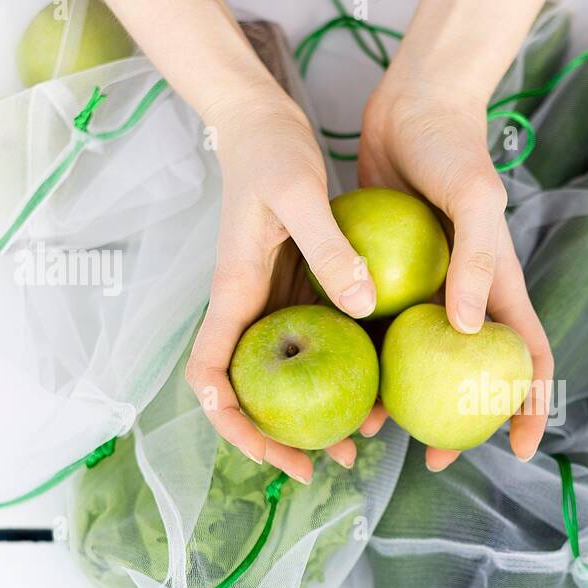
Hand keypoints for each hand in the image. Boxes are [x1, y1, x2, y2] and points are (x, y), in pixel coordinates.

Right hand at [185, 88, 386, 483]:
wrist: (263, 119)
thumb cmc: (271, 149)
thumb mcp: (302, 193)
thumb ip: (329, 248)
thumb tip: (362, 305)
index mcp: (234, 294)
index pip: (210, 376)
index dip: (230, 421)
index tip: (268, 448)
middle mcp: (248, 308)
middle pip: (248, 393)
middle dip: (277, 437)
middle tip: (324, 467)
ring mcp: (270, 302)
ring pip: (281, 377)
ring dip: (311, 415)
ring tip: (359, 443)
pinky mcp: (295, 288)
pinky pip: (311, 344)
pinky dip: (335, 373)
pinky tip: (376, 385)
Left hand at [359, 79, 552, 470]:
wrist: (410, 107)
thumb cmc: (453, 149)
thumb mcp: (475, 201)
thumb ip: (479, 262)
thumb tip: (469, 330)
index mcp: (500, 289)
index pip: (528, 359)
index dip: (531, 408)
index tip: (517, 450)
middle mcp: (468, 300)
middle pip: (474, 378)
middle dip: (464, 424)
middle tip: (439, 460)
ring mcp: (430, 293)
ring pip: (423, 365)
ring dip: (408, 403)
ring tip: (378, 436)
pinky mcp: (391, 280)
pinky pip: (382, 332)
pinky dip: (369, 361)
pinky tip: (342, 381)